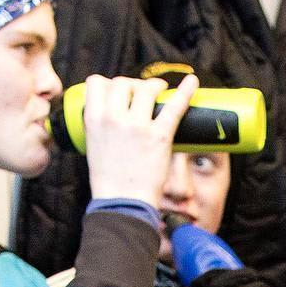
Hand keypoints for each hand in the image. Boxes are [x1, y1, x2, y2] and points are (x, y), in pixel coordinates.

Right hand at [73, 73, 196, 207]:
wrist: (122, 204)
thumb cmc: (108, 180)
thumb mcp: (93, 145)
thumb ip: (101, 125)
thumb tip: (113, 111)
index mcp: (93, 119)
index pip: (96, 82)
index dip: (108, 84)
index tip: (118, 92)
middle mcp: (113, 118)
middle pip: (123, 82)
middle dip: (132, 85)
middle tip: (142, 94)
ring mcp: (137, 125)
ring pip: (146, 88)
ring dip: (155, 86)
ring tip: (161, 91)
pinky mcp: (160, 136)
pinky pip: (175, 106)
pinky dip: (186, 91)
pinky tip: (192, 82)